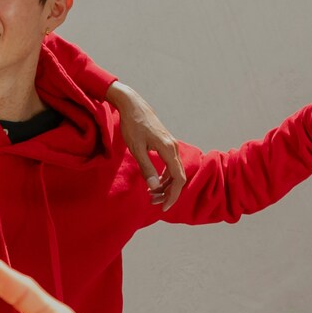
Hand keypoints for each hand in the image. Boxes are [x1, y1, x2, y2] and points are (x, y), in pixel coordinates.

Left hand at [106, 81, 186, 209]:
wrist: (133, 105)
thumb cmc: (132, 125)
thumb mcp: (136, 149)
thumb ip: (146, 168)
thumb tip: (154, 187)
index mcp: (168, 149)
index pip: (178, 179)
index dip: (173, 195)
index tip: (163, 207)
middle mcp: (173, 148)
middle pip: (178, 177)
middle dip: (168, 193)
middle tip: (154, 202)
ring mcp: (171, 145)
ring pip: (175, 171)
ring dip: (166, 185)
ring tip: (152, 194)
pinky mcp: (166, 144)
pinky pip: (170, 165)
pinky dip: (164, 176)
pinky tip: (155, 182)